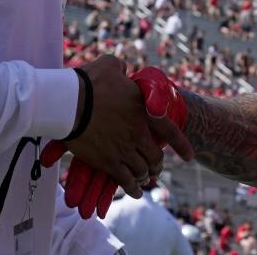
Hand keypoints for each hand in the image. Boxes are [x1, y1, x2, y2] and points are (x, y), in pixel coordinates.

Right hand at [42, 66, 191, 218]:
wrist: (68, 102)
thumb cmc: (88, 81)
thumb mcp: (110, 65)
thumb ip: (121, 67)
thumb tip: (122, 69)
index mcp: (145, 111)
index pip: (171, 131)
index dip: (182, 146)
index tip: (189, 157)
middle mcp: (139, 133)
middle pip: (156, 157)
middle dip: (158, 164)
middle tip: (156, 168)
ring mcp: (124, 149)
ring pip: (143, 170)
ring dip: (146, 176)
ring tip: (145, 179)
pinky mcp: (107, 162)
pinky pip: (126, 181)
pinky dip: (132, 188)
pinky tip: (134, 191)